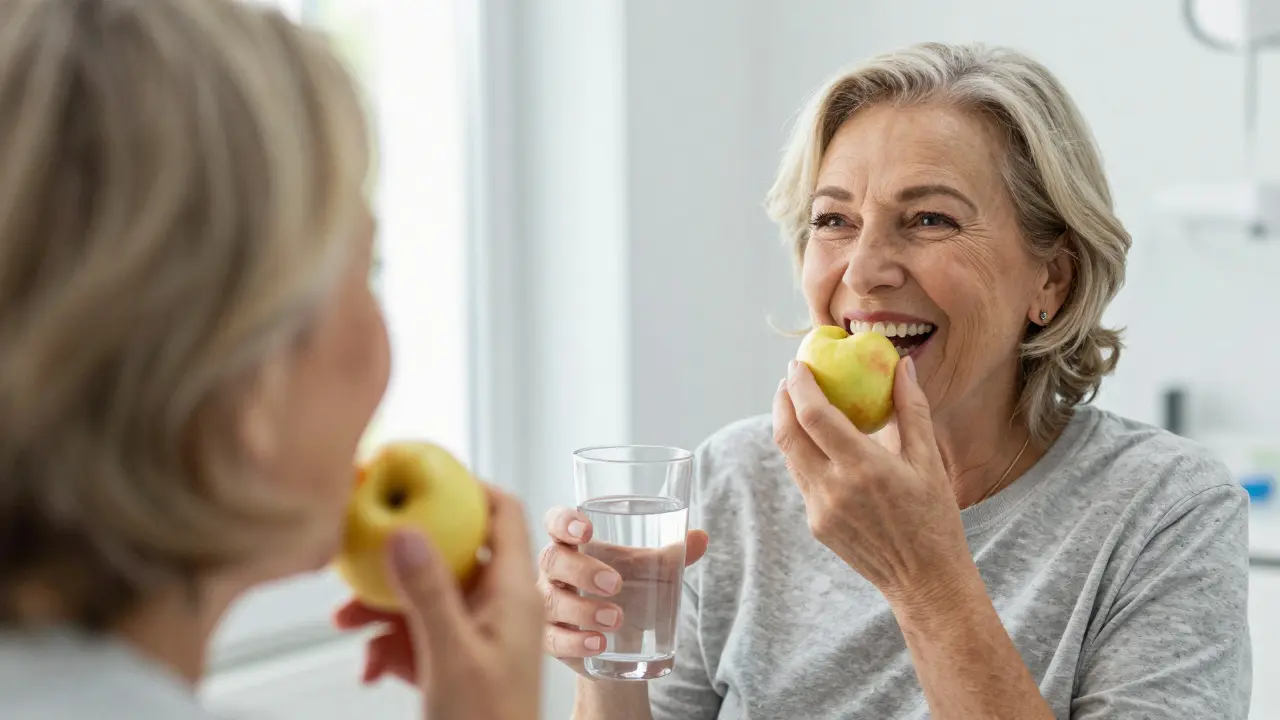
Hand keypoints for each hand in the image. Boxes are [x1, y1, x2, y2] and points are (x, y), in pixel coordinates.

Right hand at [332, 485, 541, 719]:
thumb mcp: (450, 656)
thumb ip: (428, 594)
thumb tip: (407, 532)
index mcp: (513, 593)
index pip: (503, 513)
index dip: (467, 487)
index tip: (420, 476)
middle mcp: (499, 607)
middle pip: (450, 554)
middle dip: (398, 558)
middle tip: (355, 558)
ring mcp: (479, 635)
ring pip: (426, 597)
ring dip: (383, 608)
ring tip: (344, 625)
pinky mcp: (459, 662)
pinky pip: (420, 636)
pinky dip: (390, 646)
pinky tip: (368, 670)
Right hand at [537, 506, 708, 675]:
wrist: (624, 644)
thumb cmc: (630, 591)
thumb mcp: (651, 571)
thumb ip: (672, 555)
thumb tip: (701, 538)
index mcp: (573, 544)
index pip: (555, 523)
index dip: (563, 522)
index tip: (586, 530)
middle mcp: (554, 571)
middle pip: (552, 560)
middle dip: (582, 571)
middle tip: (616, 584)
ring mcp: (548, 604)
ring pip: (551, 601)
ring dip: (583, 610)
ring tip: (617, 619)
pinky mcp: (551, 638)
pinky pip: (552, 638)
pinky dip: (576, 641)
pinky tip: (598, 643)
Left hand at [772, 357, 970, 603]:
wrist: (924, 581)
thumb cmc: (934, 517)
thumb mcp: (929, 461)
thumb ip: (912, 409)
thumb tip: (902, 365)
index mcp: (863, 468)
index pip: (814, 415)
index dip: (801, 385)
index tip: (800, 364)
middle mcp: (834, 488)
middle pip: (787, 433)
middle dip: (783, 400)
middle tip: (791, 377)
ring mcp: (820, 509)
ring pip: (790, 457)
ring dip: (788, 425)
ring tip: (797, 402)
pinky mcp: (816, 524)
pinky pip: (802, 479)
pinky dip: (803, 453)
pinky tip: (816, 442)